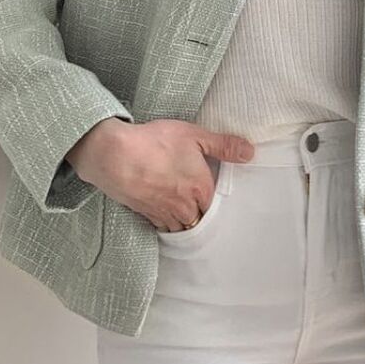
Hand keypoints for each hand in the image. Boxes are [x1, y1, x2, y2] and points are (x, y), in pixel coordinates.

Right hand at [65, 116, 255, 231]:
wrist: (114, 154)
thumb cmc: (155, 142)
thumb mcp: (195, 135)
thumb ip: (224, 145)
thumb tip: (250, 152)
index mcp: (201, 189)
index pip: (215, 206)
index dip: (215, 202)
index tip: (214, 197)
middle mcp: (184, 206)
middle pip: (199, 221)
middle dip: (201, 217)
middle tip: (202, 210)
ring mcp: (162, 212)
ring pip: (180, 228)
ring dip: (185, 223)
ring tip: (187, 215)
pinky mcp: (143, 213)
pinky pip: (160, 226)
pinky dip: (165, 223)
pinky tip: (165, 215)